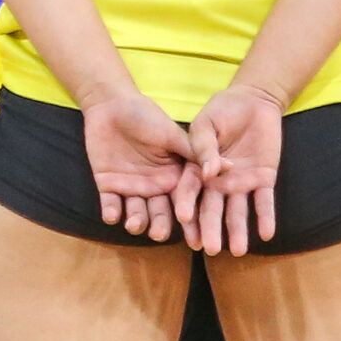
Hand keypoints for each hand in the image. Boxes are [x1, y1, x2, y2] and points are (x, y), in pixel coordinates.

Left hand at [80, 90, 195, 241]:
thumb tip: (231, 165)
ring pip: (137, 212)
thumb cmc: (147, 116)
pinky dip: (111, 211)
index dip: (190, 218)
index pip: (184, 201)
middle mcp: (155, 187)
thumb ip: (196, 153)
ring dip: (137, 221)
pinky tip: (113, 215)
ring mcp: (132, 187)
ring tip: (134, 224)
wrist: (112, 104)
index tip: (195, 236)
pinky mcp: (109, 185)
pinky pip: (110, 204)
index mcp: (173, 176)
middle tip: (159, 235)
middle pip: (160, 212)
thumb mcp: (172, 134)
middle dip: (161, 224)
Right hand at [183, 85, 283, 255]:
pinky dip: (265, 217)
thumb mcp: (208, 124)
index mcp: (199, 169)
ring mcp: (241, 183)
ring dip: (238, 230)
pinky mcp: (263, 180)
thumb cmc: (223, 110)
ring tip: (238, 250)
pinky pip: (264, 202)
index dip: (186, 205)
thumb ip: (205, 147)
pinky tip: (266, 233)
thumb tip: (208, 172)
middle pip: (212, 208)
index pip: (190, 192)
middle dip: (211, 228)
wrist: (254, 101)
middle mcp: (218, 182)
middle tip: (209, 249)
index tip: (183, 220)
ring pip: (237, 211)